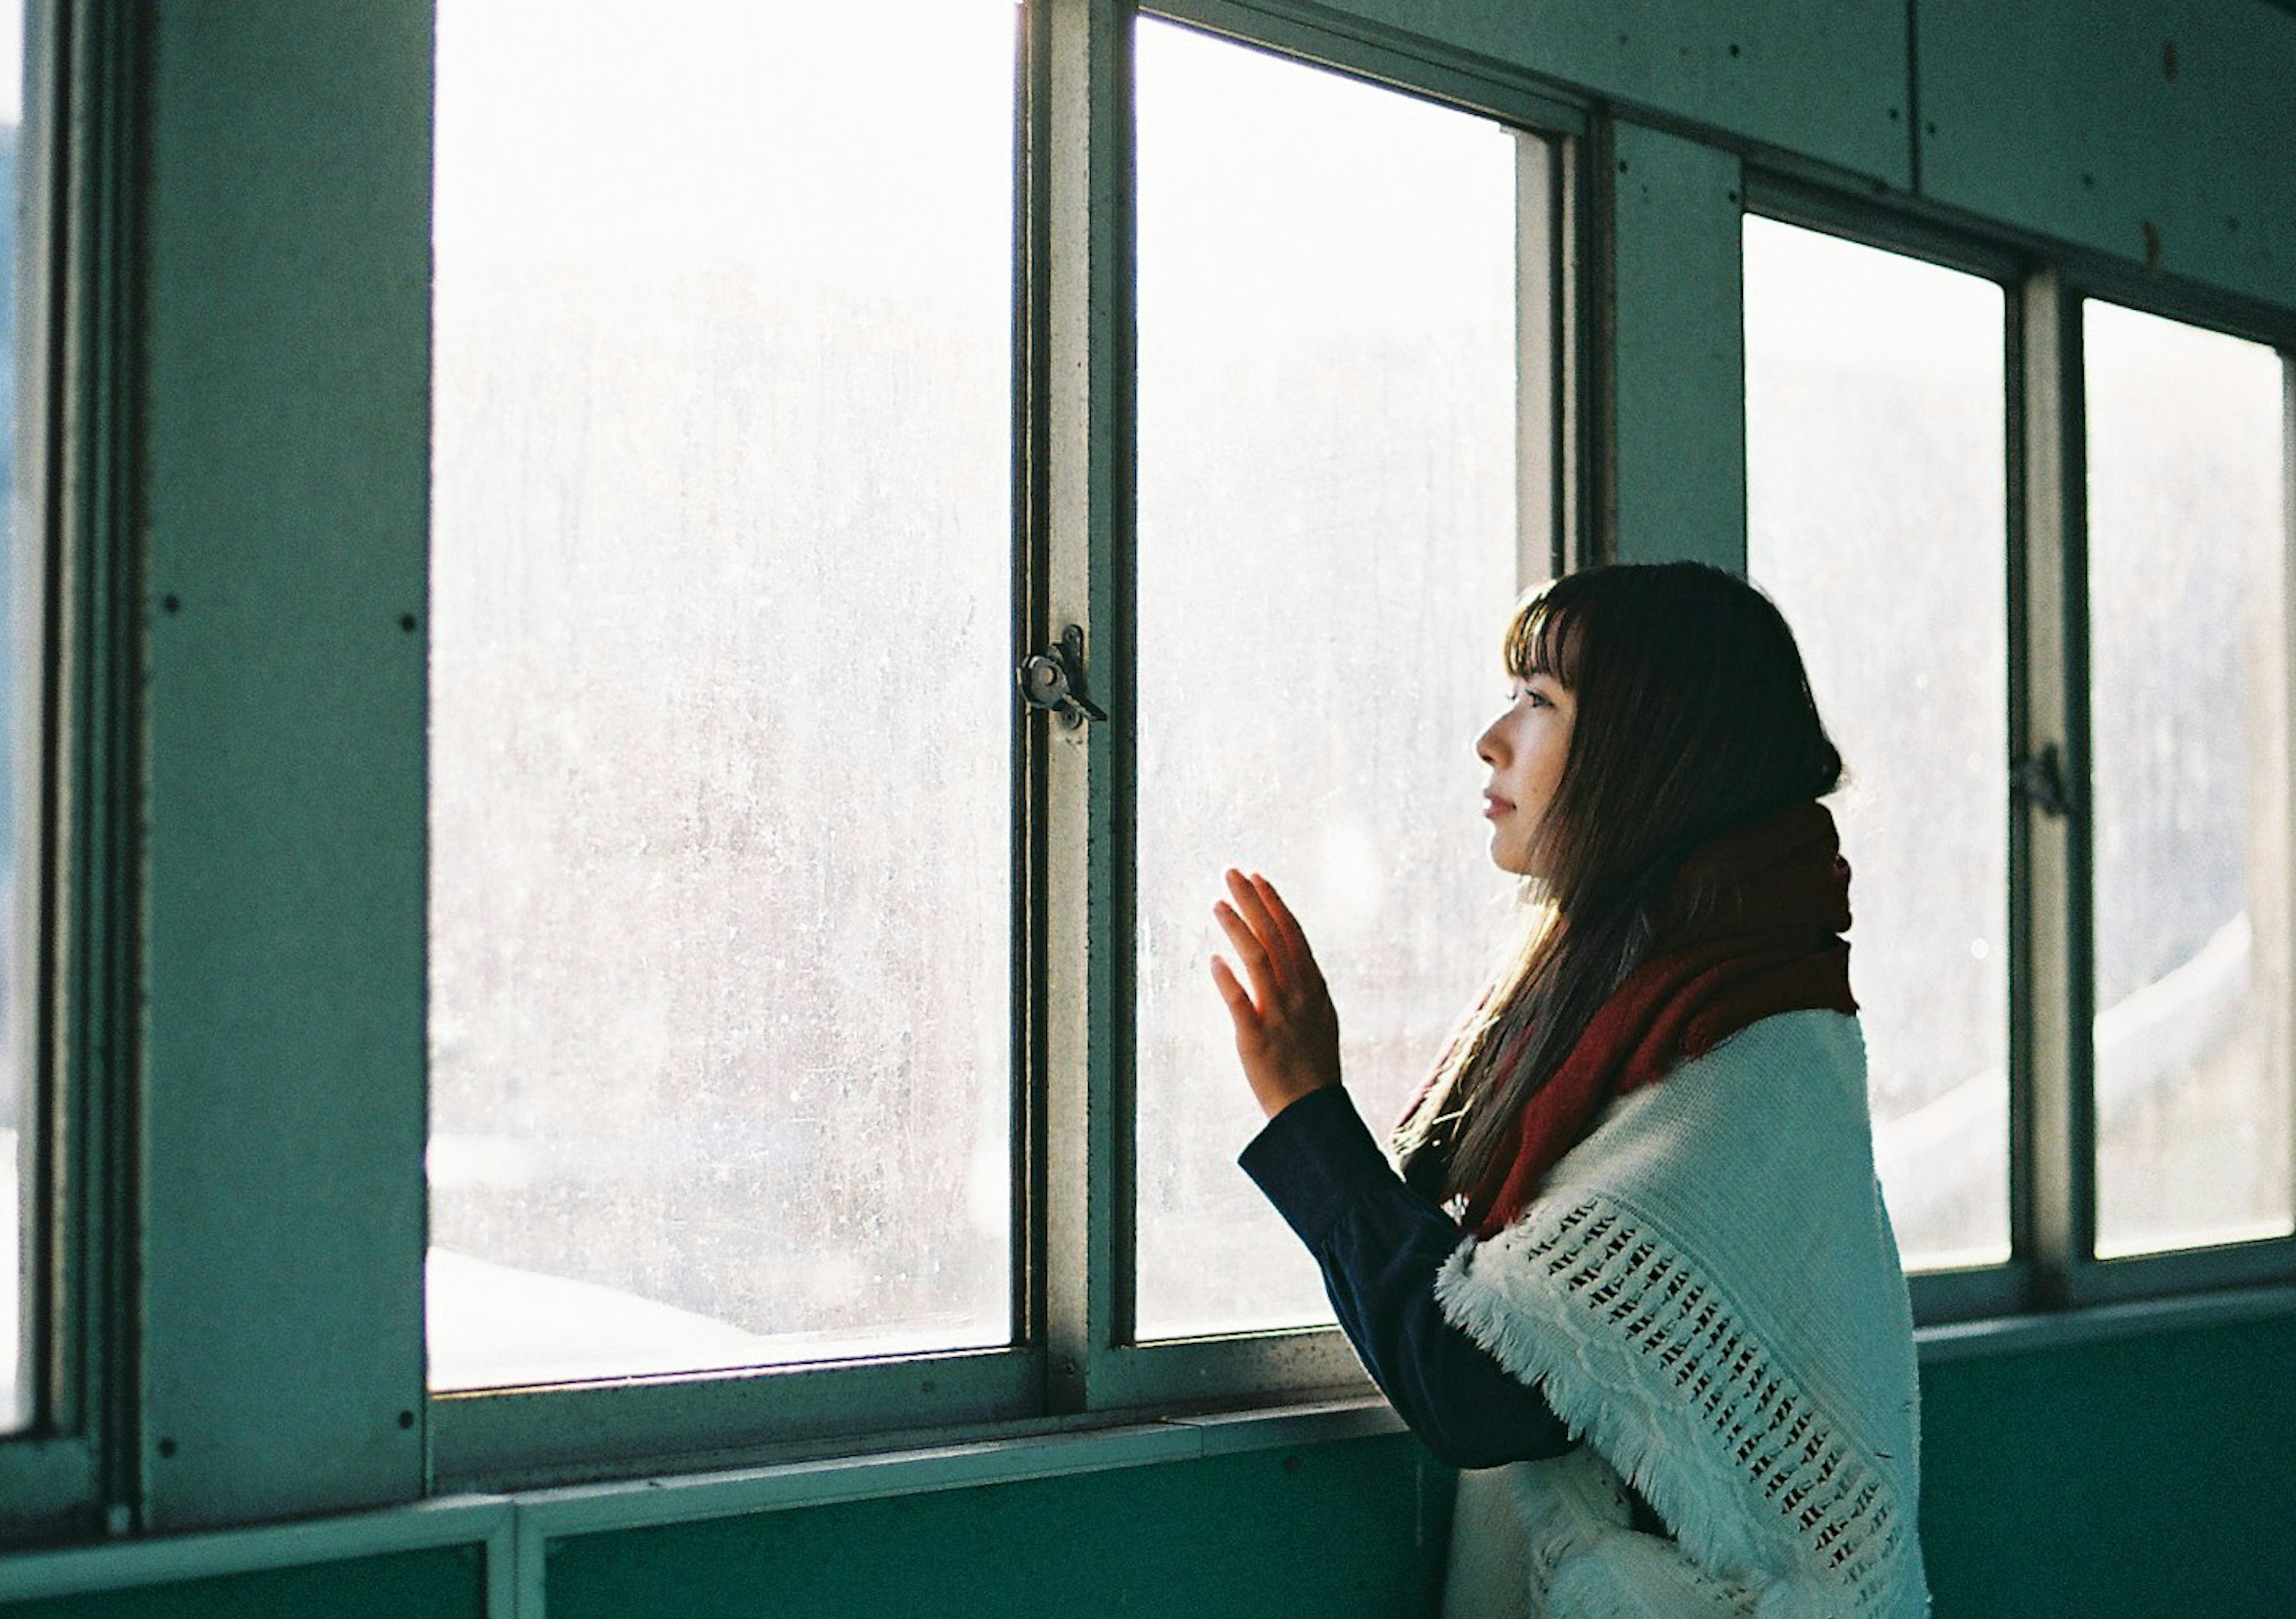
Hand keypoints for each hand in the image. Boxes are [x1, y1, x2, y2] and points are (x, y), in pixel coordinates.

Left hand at [1210, 869, 1341, 1118]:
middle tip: (1231, 873)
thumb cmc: (1313, 1064)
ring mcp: (1278, 1015)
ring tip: (1218, 903)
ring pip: (1258, 961)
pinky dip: (1227, 980)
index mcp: (1312, 986)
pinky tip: (1213, 960)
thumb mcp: (1320, 1015)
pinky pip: (1240, 1004)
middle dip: (1253, 902)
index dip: (1273, 903)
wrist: (1312, 1110)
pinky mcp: (1256, 1039)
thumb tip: (1292, 956)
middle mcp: (1297, 994)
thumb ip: (1305, 984)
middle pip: (1274, 937)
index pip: (1292, 934)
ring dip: (1238, 929)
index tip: (1256, 877)